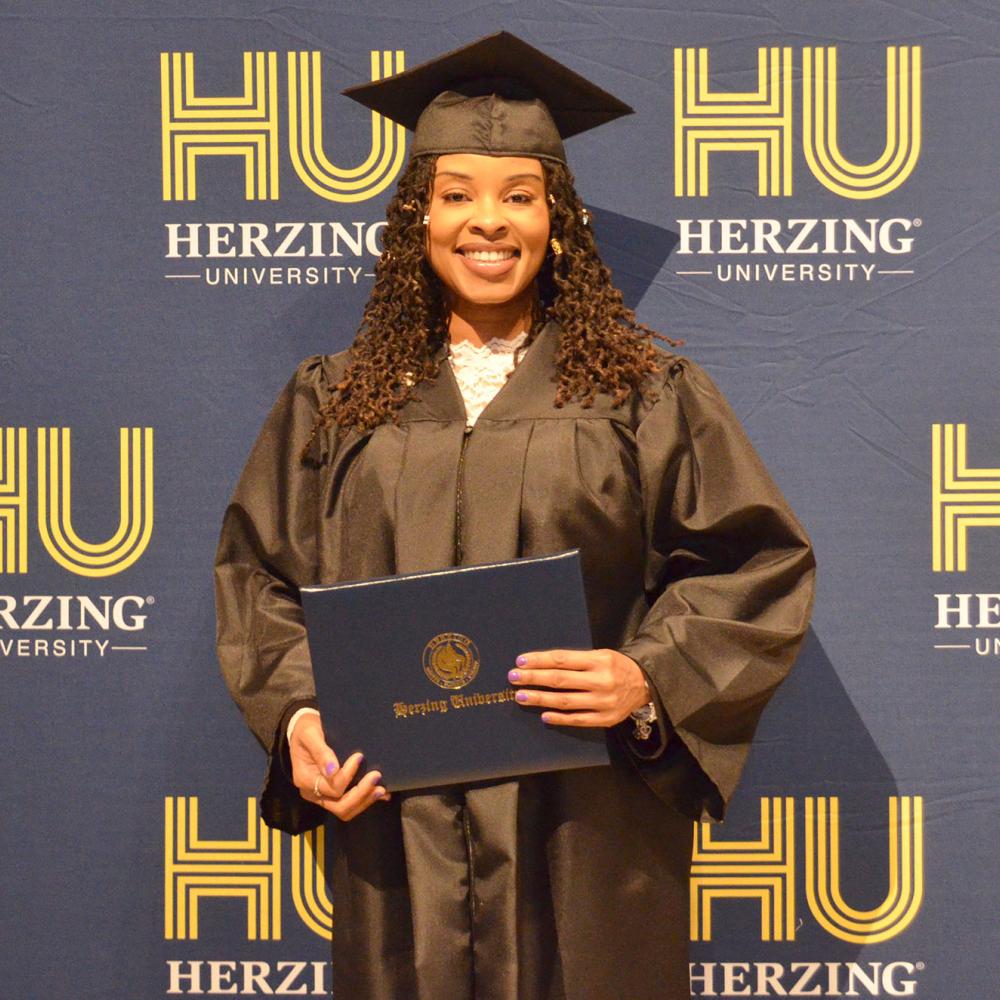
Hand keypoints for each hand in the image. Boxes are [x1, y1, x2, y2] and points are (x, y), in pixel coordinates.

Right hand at [289, 713, 390, 819]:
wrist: (303, 730)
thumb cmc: (306, 730)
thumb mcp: (310, 734)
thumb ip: (321, 752)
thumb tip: (333, 770)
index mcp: (305, 779)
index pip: (331, 788)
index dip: (347, 775)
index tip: (359, 757)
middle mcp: (313, 793)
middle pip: (340, 807)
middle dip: (361, 794)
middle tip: (376, 776)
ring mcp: (323, 796)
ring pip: (346, 810)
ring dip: (365, 800)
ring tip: (381, 788)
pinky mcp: (333, 794)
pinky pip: (351, 804)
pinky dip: (367, 800)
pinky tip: (383, 794)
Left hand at [507, 648, 649, 727]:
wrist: (647, 683)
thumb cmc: (616, 666)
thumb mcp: (600, 655)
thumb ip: (576, 661)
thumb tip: (542, 665)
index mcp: (598, 660)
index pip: (562, 659)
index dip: (539, 660)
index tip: (521, 661)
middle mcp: (600, 681)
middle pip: (560, 680)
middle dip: (533, 678)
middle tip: (513, 677)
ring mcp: (603, 702)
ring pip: (565, 701)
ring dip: (540, 698)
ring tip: (521, 696)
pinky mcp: (606, 719)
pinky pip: (578, 719)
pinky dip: (559, 718)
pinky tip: (543, 714)